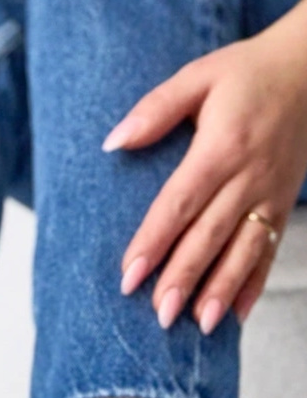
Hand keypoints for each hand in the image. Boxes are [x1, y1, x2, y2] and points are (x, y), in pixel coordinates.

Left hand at [103, 0, 306, 331]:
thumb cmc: (248, 72)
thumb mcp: (199, 76)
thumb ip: (156, 110)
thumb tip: (114, 142)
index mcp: (221, 147)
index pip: (180, 204)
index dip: (154, 242)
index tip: (130, 277)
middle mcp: (249, 176)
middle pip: (210, 236)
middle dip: (185, 278)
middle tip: (160, 316)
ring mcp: (271, 194)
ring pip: (244, 251)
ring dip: (222, 290)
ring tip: (200, 325)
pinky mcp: (284, 204)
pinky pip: (271, 251)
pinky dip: (254, 285)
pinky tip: (235, 315)